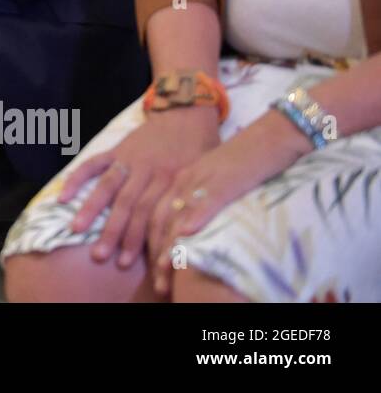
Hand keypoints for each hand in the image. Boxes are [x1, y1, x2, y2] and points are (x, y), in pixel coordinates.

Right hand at [58, 106, 219, 268]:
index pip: (154, 216)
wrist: (188, 114)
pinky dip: (77, 178)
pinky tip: (64, 196)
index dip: (140, 241)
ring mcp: (130, 159)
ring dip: (92, 209)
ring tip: (77, 230)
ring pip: (109, 187)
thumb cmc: (201, 151)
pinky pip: (94, 164)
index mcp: (173, 182)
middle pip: (129, 206)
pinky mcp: (118, 149)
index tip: (127, 263)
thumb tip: (183, 237)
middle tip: (100, 256)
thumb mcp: (206, 178)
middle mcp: (149, 172)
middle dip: (114, 232)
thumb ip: (192, 203)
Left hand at [148, 111, 308, 296]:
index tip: (150, 273)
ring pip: (178, 214)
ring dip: (170, 247)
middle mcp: (185, 180)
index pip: (156, 217)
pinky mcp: (225, 178)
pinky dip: (196, 217)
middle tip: (156, 286)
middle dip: (155, 255)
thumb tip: (192, 234)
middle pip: (160, 220)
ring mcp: (203, 179)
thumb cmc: (248, 163)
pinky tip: (187, 234)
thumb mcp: (216, 183)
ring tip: (165, 274)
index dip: (150, 246)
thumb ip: (202, 205)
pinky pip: (206, 199)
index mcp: (181, 181)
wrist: (272, 135)